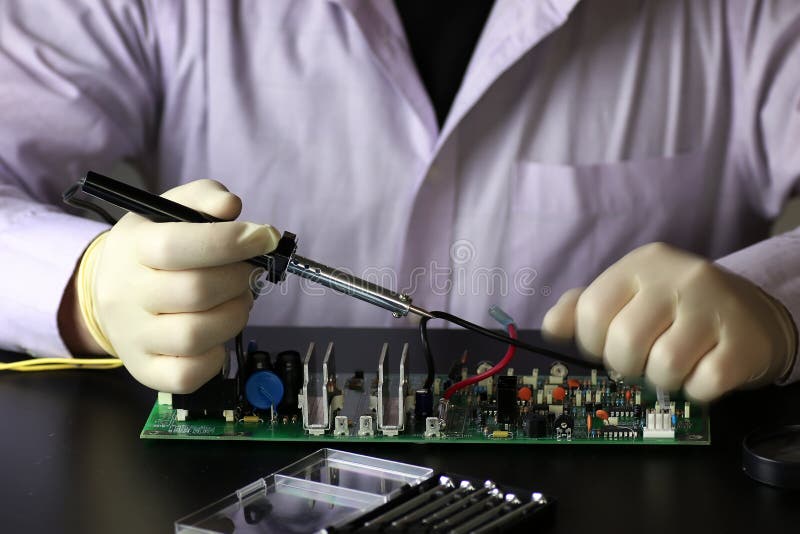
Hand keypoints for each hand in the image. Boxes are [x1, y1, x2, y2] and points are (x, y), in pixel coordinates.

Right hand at [86, 180, 278, 392]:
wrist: (110, 291)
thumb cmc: (153, 246)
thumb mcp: (171, 209)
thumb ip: (204, 197)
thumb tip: (231, 206)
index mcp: (132, 247)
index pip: (179, 246)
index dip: (230, 241)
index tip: (265, 237)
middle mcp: (126, 295)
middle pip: (195, 291)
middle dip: (239, 280)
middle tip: (248, 273)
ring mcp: (133, 337)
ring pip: (194, 335)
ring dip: (234, 316)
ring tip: (237, 301)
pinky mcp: (145, 370)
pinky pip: (187, 375)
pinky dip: (215, 358)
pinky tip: (218, 336)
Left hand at [542, 242, 796, 400]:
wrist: (752, 316)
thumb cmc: (675, 310)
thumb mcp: (629, 296)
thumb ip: (584, 307)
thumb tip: (552, 327)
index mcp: (641, 265)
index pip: (591, 310)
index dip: (590, 342)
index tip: (605, 348)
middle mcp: (678, 278)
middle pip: (624, 341)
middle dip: (624, 365)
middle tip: (639, 363)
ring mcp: (714, 308)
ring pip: (663, 366)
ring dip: (661, 380)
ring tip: (671, 367)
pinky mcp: (744, 342)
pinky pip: (703, 383)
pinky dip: (696, 390)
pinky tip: (701, 372)